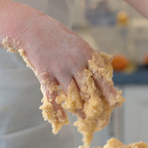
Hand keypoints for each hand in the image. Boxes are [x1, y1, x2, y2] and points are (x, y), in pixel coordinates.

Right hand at [5, 14, 123, 140]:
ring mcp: (60, 69)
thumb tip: (103, 73)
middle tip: (100, 116)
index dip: (108, 92)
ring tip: (85, 119)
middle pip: (88, 90)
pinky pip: (53, 96)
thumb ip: (90, 59)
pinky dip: (58, 109)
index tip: (115, 104)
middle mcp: (75, 63)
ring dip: (79, 110)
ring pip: (73, 96)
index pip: (101, 77)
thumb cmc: (59, 37)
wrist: (32, 29)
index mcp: (87, 55)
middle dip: (95, 105)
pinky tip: (62, 119)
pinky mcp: (45, 74)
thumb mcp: (79, 44)